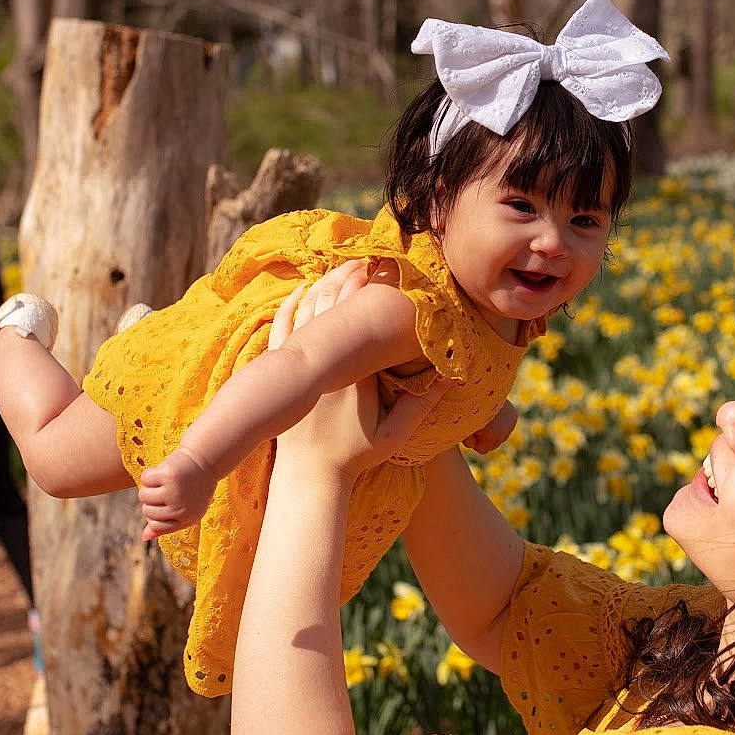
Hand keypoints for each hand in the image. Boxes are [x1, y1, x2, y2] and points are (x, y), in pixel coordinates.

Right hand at [140, 445, 217, 540]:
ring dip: (148, 486)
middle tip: (165, 488)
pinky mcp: (168, 475)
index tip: (162, 502)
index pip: (155, 525)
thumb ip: (165, 526)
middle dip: (151, 499)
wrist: (205, 459)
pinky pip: (144, 479)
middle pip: (147, 510)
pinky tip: (162, 470)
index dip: (154, 513)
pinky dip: (149, 473)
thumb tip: (143, 537)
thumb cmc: (193, 488)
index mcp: (186, 518)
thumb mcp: (185, 510)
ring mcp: (174, 491)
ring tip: (163, 480)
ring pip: (143, 495)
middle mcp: (180, 508)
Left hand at [269, 261, 448, 477]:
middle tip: (367, 260)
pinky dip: (292, 303)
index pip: (359, 318)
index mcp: (354, 373)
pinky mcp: (281, 371)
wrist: (309, 474)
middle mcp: (324, 363)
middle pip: (332, 304)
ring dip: (324, 283)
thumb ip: (424, 404)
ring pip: (307, 309)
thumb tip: (453, 375)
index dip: (368, 288)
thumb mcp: (395, 434)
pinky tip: (303, 288)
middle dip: (348, 276)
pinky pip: (283, 326)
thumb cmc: (354, 456)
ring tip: (343, 267)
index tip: (383, 271)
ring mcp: (297, 365)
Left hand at [463, 399, 516, 453]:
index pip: (483, 450)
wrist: (483, 386)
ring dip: (493, 431)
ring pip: (501, 437)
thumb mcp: (462, 426)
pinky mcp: (514, 416)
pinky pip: (506, 427)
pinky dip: (500, 423)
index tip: (470, 429)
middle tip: (476, 423)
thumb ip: (467, 441)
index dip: (474, 441)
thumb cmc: (466, 408)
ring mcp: (510, 424)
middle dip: (485, 438)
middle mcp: (504, 432)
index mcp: (491, 435)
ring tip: (484, 417)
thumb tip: (473, 446)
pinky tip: (493, 415)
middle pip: (493, 445)